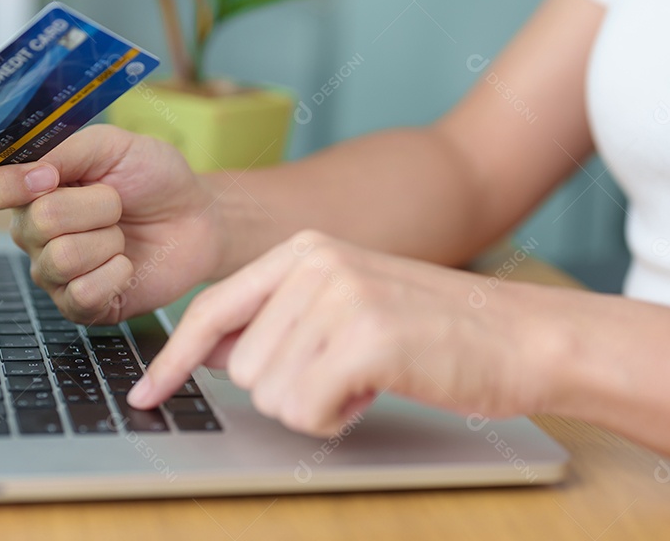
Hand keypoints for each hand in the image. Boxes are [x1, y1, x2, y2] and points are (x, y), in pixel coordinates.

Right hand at [0, 125, 224, 323]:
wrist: (199, 215)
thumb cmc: (153, 177)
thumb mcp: (111, 144)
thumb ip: (65, 149)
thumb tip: (33, 172)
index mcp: (25, 189)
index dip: (1, 187)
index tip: (48, 177)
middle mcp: (29, 233)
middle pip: (37, 223)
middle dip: (95, 206)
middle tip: (116, 203)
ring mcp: (52, 273)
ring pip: (63, 258)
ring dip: (109, 239)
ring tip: (122, 233)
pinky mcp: (81, 306)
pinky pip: (83, 294)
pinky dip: (116, 273)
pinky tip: (126, 264)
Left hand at [128, 231, 566, 436]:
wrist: (520, 335)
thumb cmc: (432, 328)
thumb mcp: (345, 303)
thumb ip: (275, 318)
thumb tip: (204, 349)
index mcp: (304, 251)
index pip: (213, 308)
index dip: (173, 357)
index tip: (148, 394)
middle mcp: (315, 264)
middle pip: (241, 366)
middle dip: (289, 387)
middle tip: (346, 369)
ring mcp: (340, 297)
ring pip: (270, 394)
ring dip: (316, 404)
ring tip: (367, 375)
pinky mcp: (367, 338)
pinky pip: (308, 410)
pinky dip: (337, 418)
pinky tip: (376, 390)